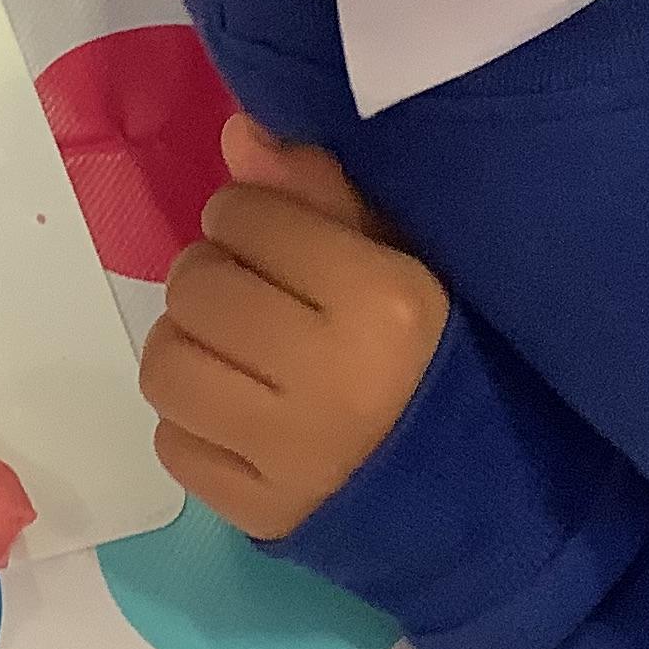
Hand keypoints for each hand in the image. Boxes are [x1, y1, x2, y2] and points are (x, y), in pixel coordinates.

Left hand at [139, 113, 448, 539]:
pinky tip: (239, 414)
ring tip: (231, 351)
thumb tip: (237, 136)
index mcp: (382, 301)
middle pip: (195, 288)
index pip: (246, 217)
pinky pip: (173, 444)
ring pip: (166, 367)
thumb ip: (321, 195)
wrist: (482, 491)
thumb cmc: (439, 354)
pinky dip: (192, 421)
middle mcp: (329, 376)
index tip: (263, 231)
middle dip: (208, 275)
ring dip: (187, 345)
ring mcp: (289, 454)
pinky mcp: (260, 513)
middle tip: (243, 290)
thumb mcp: (403, 261)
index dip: (243, 215)